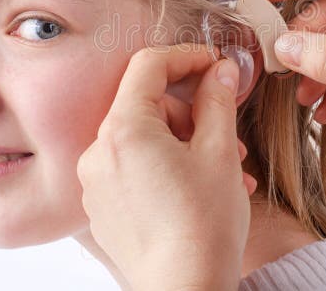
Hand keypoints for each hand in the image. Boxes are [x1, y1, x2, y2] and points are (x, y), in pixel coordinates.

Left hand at [77, 43, 256, 290]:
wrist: (186, 290)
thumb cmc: (203, 227)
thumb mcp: (220, 151)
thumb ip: (217, 100)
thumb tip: (220, 71)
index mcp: (124, 130)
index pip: (149, 66)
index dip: (186, 57)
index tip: (214, 64)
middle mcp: (99, 152)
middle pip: (147, 104)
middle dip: (191, 110)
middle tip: (228, 129)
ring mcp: (97, 181)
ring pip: (144, 137)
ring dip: (184, 141)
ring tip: (224, 167)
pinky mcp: (103, 205)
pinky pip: (134, 166)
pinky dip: (166, 165)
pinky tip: (199, 185)